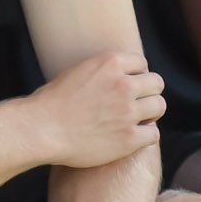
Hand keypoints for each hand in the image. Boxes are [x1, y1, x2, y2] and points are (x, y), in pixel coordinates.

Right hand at [32, 50, 165, 167]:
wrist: (41, 129)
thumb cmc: (53, 102)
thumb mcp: (80, 71)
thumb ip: (105, 71)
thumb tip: (122, 74)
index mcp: (111, 63)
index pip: (142, 64)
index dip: (137, 76)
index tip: (130, 86)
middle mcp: (123, 84)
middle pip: (156, 84)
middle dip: (148, 93)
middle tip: (137, 104)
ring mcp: (128, 112)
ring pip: (159, 107)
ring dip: (150, 113)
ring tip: (138, 120)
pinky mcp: (129, 138)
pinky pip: (153, 134)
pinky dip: (146, 135)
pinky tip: (133, 137)